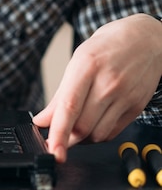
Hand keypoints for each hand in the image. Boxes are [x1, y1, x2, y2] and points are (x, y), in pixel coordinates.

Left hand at [34, 14, 161, 162]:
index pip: (69, 108)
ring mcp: (124, 96)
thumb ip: (59, 95)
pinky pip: (111, 133)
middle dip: (64, 139)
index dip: (58, 133)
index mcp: (87, 67)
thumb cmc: (107, 48)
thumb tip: (42, 121)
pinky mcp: (136, 106)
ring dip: (80, 140)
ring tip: (73, 129)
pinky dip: (96, 136)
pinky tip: (91, 126)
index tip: (51, 150)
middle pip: (82, 126)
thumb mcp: (77, 62)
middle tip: (55, 138)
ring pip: (96, 134)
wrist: (146, 39)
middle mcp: (108, 83)